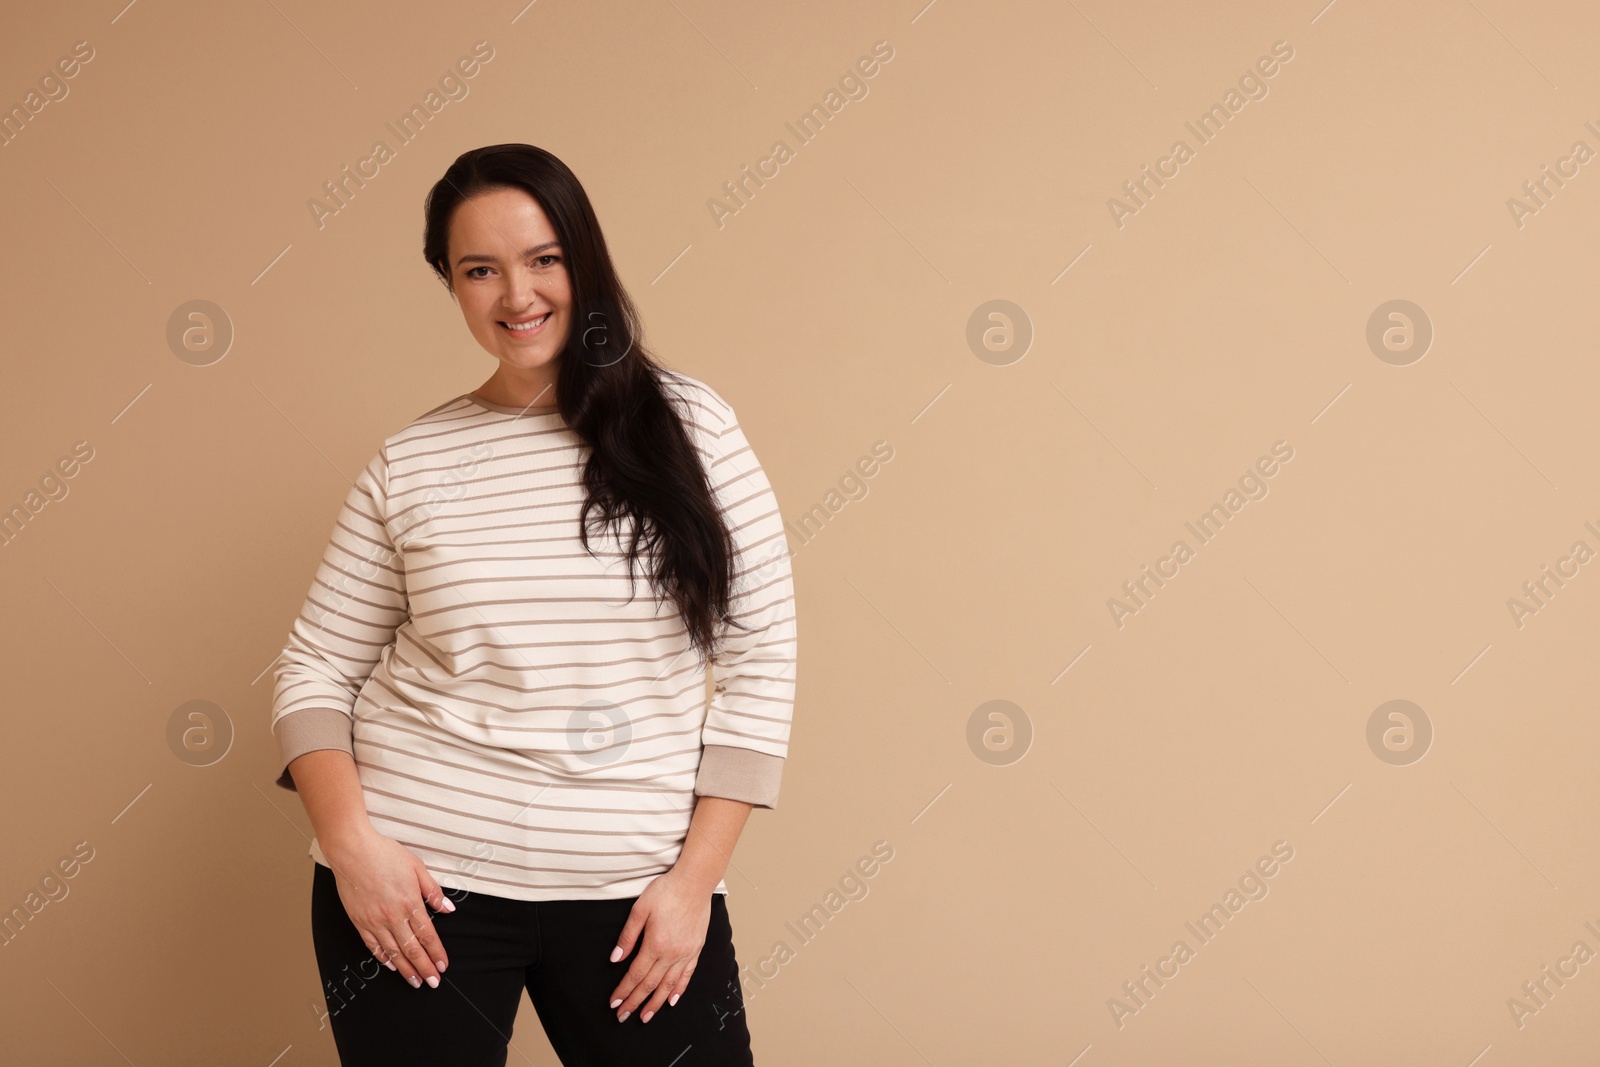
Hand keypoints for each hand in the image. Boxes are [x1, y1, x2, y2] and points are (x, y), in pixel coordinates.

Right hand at [322, 827, 454, 990]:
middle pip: (412, 949)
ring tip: (415, 982)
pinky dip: (383, 958)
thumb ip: (432, 891)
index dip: (436, 953)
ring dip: (406, 969)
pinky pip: (373, 946)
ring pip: (393, 952)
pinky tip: (391, 966)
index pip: (427, 935)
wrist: (353, 851)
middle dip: (424, 968)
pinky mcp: (359, 921)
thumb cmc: (385, 854)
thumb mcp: (417, 867)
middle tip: (433, 983)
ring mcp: (374, 921)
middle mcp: (393, 916)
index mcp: (410, 903)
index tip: (443, 966)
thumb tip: (448, 909)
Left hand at [607, 868, 711, 1022]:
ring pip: (669, 985)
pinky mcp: (696, 949)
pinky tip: (672, 1000)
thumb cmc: (666, 891)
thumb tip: (616, 959)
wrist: (694, 882)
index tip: (614, 1003)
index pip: (635, 975)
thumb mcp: (640, 909)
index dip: (623, 991)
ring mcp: (686, 953)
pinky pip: (687, 975)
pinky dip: (679, 990)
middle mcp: (672, 953)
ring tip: (645, 1016)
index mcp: (655, 944)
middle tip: (623, 1016)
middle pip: (650, 984)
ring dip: (656, 1003)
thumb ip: (627, 937)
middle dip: (635, 1002)